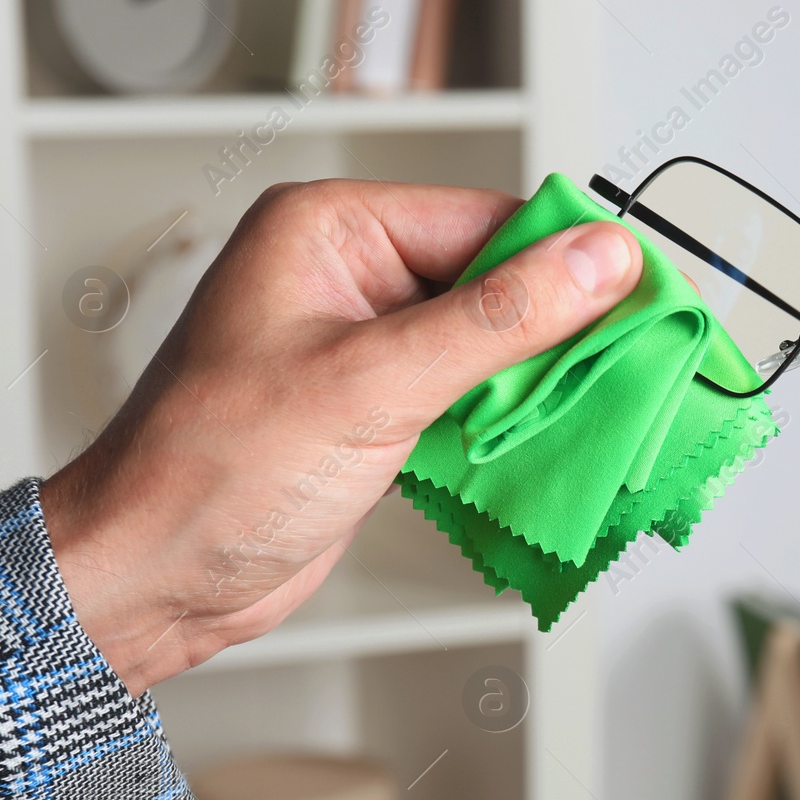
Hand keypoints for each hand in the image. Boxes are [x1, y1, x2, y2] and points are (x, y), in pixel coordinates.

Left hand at [42, 179, 641, 694]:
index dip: (571, 260)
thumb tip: (597, 261)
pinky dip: (514, 425)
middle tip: (640, 365)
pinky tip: (556, 446)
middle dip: (565, 330)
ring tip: (611, 411)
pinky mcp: (378, 412)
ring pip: (493, 346)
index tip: (646, 296)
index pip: (487, 220)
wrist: (152, 579)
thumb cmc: (212, 471)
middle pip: (498, 282)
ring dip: (545, 384)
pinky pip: (471, 400)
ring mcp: (366, 347)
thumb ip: (498, 318)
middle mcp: (351, 277)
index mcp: (332, 231)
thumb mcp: (373, 381)